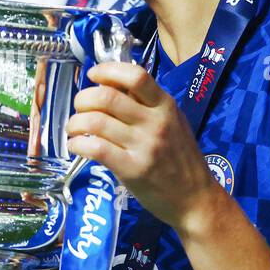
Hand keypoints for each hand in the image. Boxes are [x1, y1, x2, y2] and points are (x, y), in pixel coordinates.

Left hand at [65, 62, 216, 229]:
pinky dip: (77, 144)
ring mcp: (144, 146)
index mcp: (165, 105)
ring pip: (96, 122)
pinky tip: (76, 146)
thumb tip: (109, 85)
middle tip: (80, 107)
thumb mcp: (172, 122)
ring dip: (75, 123)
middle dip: (83, 99)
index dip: (107, 70)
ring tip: (74, 129)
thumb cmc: (180, 158)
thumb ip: (146, 104)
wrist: (196, 198)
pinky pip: (96, 149)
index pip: (135, 76)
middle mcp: (155, 122)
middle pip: (107, 97)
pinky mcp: (132, 170)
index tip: (93, 75)